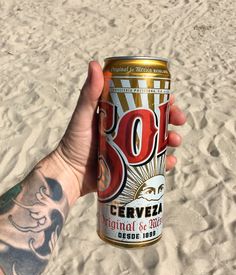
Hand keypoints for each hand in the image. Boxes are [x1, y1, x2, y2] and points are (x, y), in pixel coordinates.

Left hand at [55, 61, 185, 196]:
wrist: (70, 175)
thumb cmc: (73, 144)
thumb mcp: (82, 117)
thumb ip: (89, 94)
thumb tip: (95, 64)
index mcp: (118, 115)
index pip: (144, 103)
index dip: (161, 100)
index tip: (172, 99)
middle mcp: (127, 131)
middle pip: (156, 121)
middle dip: (172, 119)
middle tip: (180, 121)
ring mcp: (131, 149)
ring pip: (158, 142)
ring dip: (172, 139)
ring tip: (176, 142)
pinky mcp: (132, 167)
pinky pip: (154, 163)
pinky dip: (165, 162)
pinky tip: (170, 162)